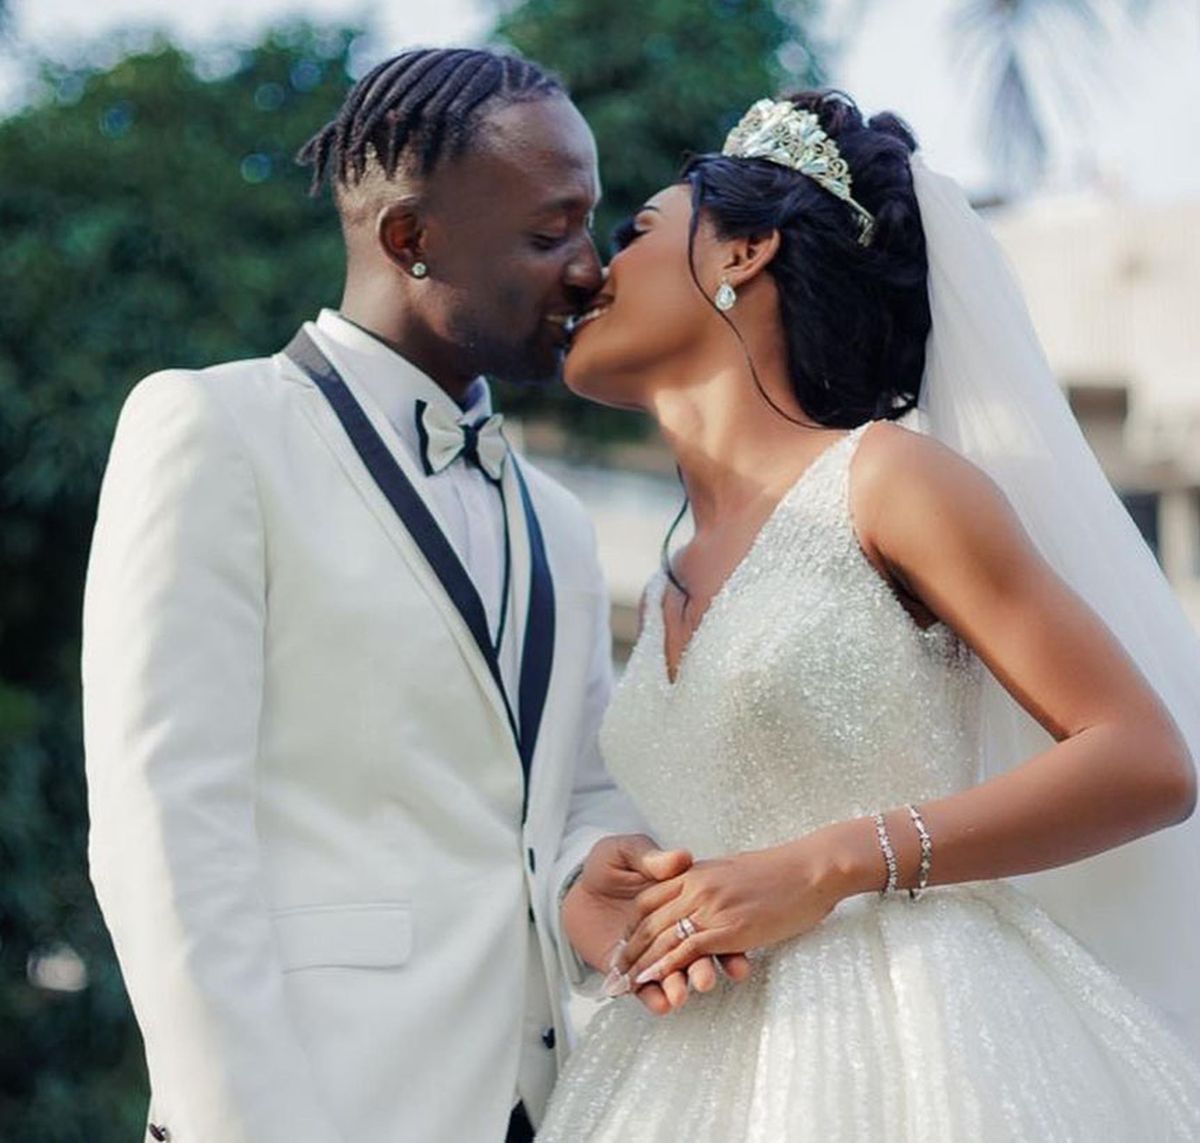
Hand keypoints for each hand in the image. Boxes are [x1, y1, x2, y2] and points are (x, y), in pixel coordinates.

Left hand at [562, 834, 749, 1013]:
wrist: (578, 888)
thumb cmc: (607, 866)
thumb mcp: (629, 852)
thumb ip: (652, 858)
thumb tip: (680, 858)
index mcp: (679, 900)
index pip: (702, 919)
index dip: (721, 936)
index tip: (734, 951)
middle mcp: (671, 929)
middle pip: (692, 952)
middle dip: (701, 969)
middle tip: (705, 981)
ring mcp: (653, 953)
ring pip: (671, 973)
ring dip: (678, 986)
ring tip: (680, 995)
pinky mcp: (632, 970)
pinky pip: (646, 989)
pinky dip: (654, 998)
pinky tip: (661, 1004)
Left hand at [618, 823, 871, 985]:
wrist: (809, 868)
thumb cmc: (778, 871)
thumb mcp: (732, 869)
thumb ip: (708, 881)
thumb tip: (695, 892)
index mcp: (695, 872)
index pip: (649, 899)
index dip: (633, 924)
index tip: (623, 944)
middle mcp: (695, 887)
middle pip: (648, 920)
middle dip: (628, 949)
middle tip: (612, 972)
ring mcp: (709, 907)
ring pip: (661, 937)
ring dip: (640, 964)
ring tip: (623, 983)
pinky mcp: (726, 928)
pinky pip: (685, 949)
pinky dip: (664, 966)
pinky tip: (652, 981)